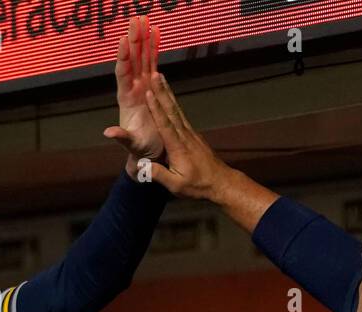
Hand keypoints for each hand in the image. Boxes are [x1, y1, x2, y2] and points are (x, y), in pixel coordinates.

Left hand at [103, 16, 162, 172]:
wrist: (149, 150)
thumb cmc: (140, 148)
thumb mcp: (131, 144)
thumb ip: (121, 137)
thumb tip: (108, 133)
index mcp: (126, 98)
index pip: (123, 73)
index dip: (123, 57)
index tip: (124, 40)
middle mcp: (133, 87)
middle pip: (132, 59)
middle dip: (133, 39)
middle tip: (135, 19)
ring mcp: (142, 84)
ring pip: (142, 57)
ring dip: (143, 38)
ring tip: (144, 18)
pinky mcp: (152, 85)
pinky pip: (153, 62)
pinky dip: (154, 47)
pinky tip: (156, 31)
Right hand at [141, 72, 279, 230]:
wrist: (220, 183)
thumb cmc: (198, 185)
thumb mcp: (176, 185)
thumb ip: (159, 175)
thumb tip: (141, 167)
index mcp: (178, 148)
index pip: (165, 124)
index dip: (156, 109)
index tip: (148, 93)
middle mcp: (185, 136)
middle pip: (171, 111)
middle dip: (161, 92)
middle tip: (154, 75)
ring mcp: (190, 134)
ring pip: (176, 110)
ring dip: (167, 93)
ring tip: (160, 78)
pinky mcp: (193, 135)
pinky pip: (180, 115)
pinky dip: (173, 103)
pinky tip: (169, 97)